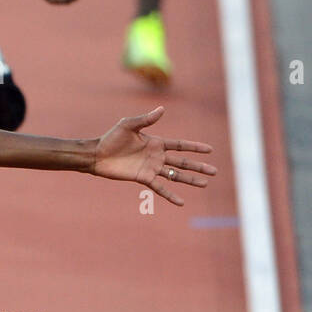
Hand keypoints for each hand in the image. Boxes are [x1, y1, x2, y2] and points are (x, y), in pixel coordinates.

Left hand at [88, 107, 215, 205]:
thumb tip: (162, 109)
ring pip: (175, 175)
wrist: (97, 155)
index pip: (180, 146)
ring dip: (190, 180)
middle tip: (214, 171)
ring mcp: (151, 168)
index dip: (194, 147)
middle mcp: (156, 156)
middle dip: (198, 166)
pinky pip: (159, 187)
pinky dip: (170, 195)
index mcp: (156, 143)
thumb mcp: (129, 125)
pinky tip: (182, 202)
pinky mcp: (143, 178)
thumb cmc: (111, 138)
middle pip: (182, 162)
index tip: (209, 150)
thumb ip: (146, 119)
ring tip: (205, 184)